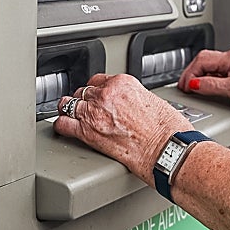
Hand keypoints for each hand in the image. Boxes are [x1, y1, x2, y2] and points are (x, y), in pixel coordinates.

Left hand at [54, 73, 190, 179]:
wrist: (166, 149)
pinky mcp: (87, 133)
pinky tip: (64, 128)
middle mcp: (106, 95)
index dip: (96, 90)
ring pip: (68, 105)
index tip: (96, 96)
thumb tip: (127, 106)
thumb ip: (133, 99)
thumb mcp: (153, 101)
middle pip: (83, 92)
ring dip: (69, 111)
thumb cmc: (168, 130)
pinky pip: (63, 125)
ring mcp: (94, 113)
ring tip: (71, 116)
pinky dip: (62, 126)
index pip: (98, 80)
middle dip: (84, 101)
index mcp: (123, 83)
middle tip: (87, 109)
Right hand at [179, 48, 229, 124]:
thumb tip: (193, 84)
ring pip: (208, 69)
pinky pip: (215, 76)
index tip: (185, 86)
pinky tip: (202, 90)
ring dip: (198, 78)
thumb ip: (211, 86)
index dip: (190, 73)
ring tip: (190, 89)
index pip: (203, 60)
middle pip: (204, 62)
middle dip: (191, 74)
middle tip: (183, 87)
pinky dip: (205, 82)